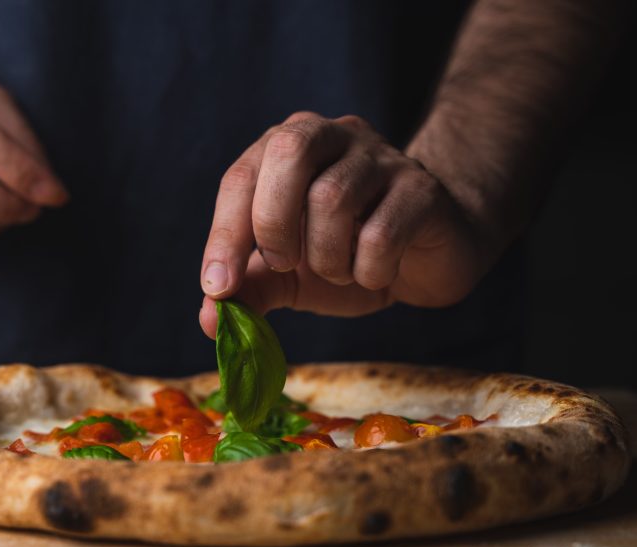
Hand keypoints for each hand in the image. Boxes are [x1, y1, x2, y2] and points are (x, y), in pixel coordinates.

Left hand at [199, 112, 495, 337]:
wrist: (426, 259)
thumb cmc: (347, 255)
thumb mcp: (288, 274)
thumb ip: (249, 289)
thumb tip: (210, 320)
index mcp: (288, 149)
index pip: (241, 177)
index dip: (224, 234)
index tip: (218, 288)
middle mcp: (333, 136)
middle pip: (288, 151)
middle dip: (273, 223)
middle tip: (285, 264)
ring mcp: (381, 157)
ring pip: (333, 196)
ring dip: (326, 257)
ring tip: (339, 272)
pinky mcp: (421, 189)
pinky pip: (382, 231)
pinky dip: (369, 269)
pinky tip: (376, 273)